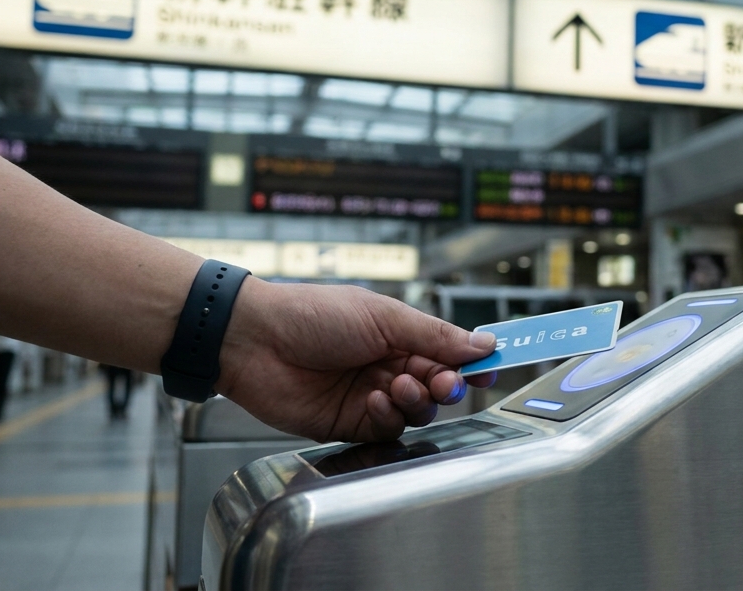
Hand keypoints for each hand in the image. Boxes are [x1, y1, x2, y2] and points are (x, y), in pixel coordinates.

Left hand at [215, 278, 497, 441]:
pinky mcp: (350, 423)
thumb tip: (484, 343)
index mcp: (400, 335)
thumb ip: (436, 335)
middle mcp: (389, 366)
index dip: (471, 363)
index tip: (488, 370)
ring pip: (418, 411)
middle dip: (447, 385)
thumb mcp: (383, 316)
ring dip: (417, 399)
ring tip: (396, 383)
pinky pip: (388, 428)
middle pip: (439, 386)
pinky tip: (373, 398)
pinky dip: (388, 415)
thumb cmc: (313, 314)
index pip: (449, 353)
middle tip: (442, 381)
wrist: (254, 341)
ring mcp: (371, 395)